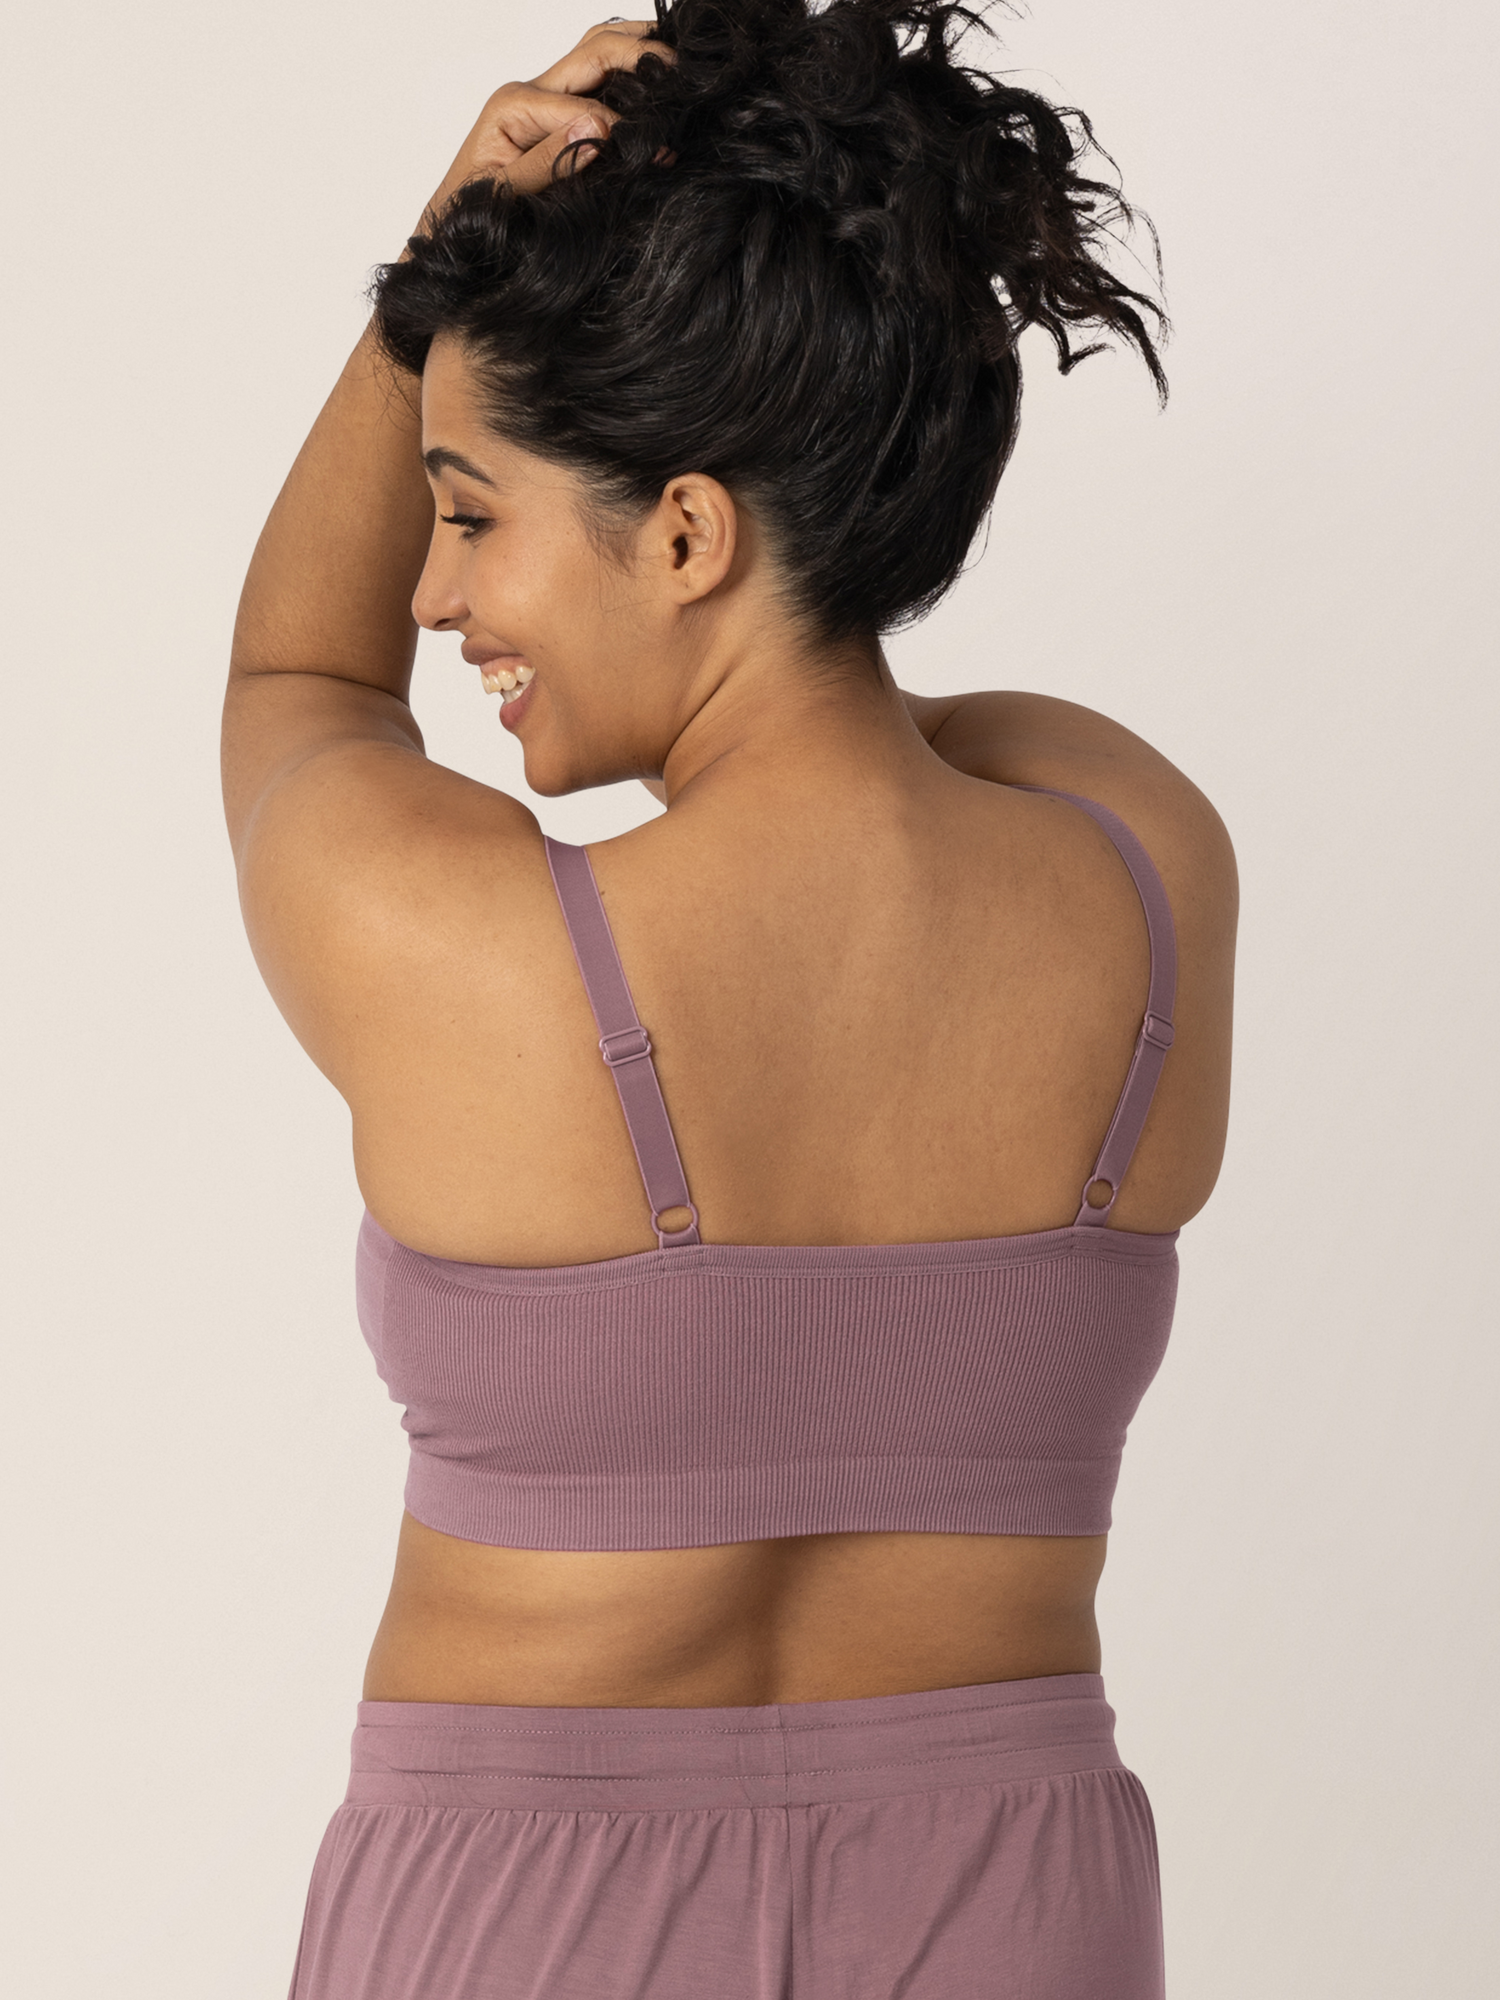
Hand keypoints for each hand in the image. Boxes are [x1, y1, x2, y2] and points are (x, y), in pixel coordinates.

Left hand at [423, 19, 670, 218]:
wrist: (451, 231)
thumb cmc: (470, 216)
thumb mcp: (502, 195)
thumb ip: (546, 164)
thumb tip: (597, 131)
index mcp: (514, 105)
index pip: (585, 106)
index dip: (622, 127)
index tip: (653, 152)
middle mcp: (530, 92)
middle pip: (596, 51)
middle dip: (641, 55)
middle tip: (681, 72)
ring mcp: (545, 99)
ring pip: (599, 53)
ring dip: (639, 50)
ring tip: (679, 62)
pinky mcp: (558, 114)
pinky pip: (600, 79)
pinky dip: (632, 72)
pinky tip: (660, 81)